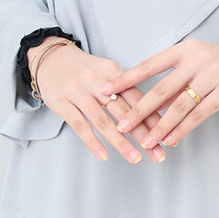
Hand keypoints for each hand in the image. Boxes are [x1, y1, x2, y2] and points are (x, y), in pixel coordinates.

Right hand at [29, 38, 165, 164]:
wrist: (51, 59)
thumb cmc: (85, 69)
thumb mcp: (106, 71)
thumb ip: (125, 89)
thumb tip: (151, 112)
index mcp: (112, 70)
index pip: (137, 97)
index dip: (153, 117)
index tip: (167, 135)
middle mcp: (97, 81)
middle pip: (124, 112)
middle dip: (143, 134)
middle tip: (158, 154)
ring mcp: (78, 92)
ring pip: (103, 121)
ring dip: (121, 143)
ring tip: (135, 158)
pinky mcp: (62, 104)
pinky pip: (80, 126)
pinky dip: (93, 142)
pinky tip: (104, 156)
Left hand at [100, 39, 218, 148]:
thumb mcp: (199, 63)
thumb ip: (176, 79)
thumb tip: (147, 102)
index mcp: (185, 49)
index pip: (149, 65)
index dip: (127, 79)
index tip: (106, 90)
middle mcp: (196, 59)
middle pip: (161, 89)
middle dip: (139, 109)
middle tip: (121, 124)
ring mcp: (212, 75)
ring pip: (178, 106)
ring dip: (159, 126)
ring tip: (144, 141)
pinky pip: (199, 115)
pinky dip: (182, 129)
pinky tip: (170, 141)